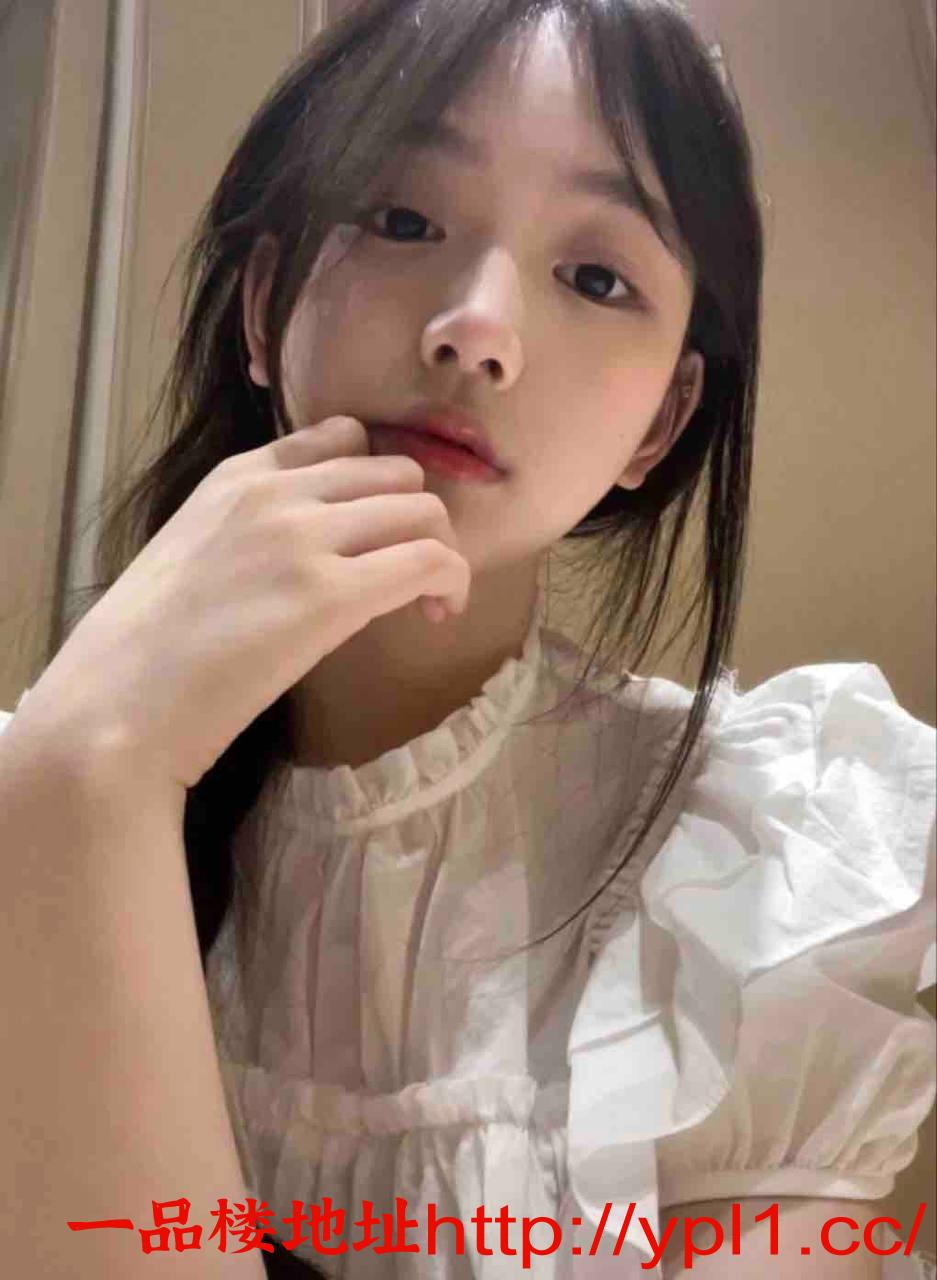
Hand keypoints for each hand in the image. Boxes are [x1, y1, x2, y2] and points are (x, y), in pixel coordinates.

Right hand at [15, 418, 470, 792]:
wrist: (118, 702)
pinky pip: (429, 560)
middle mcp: (277, 494)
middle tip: (410, 578)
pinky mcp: (330, 596)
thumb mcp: (194, 554)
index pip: (344, 437)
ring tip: (427, 603)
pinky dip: (451, 583)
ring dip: (441, 553)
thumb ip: (253, 532)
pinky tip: (436, 616)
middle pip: (398, 473)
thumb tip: (313, 552)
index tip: (380, 532)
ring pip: (424, 510)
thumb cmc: (146, 650)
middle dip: (419, 520)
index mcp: (240, 477)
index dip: (380, 483)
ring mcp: (304, 539)